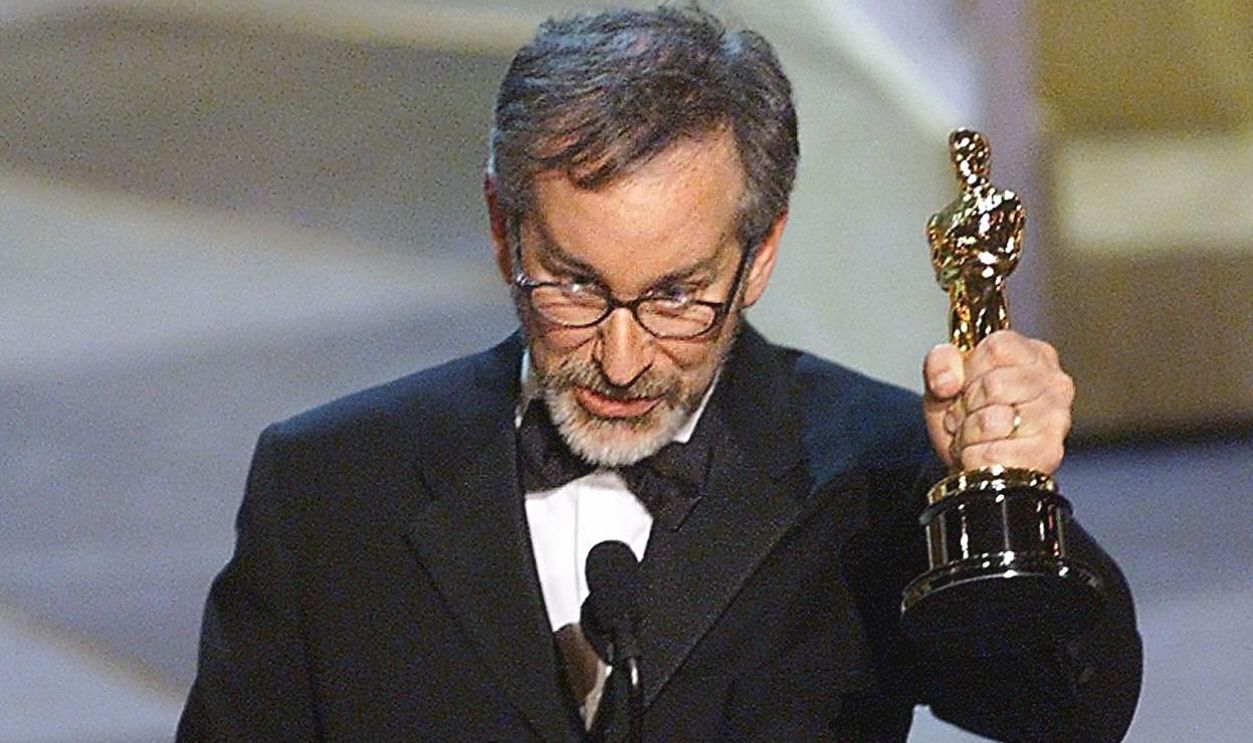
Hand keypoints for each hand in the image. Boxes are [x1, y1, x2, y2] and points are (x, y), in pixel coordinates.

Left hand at [923, 330, 1073, 473]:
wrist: (971, 466)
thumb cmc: (967, 417)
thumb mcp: (944, 379)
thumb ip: (939, 363)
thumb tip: (947, 382)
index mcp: (1033, 354)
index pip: (996, 347)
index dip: (970, 371)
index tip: (967, 385)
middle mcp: (1055, 383)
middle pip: (993, 385)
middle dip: (967, 406)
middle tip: (969, 416)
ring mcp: (1056, 420)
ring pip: (992, 422)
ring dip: (969, 435)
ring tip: (975, 436)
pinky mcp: (1048, 454)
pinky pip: (993, 455)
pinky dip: (975, 458)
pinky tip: (984, 454)